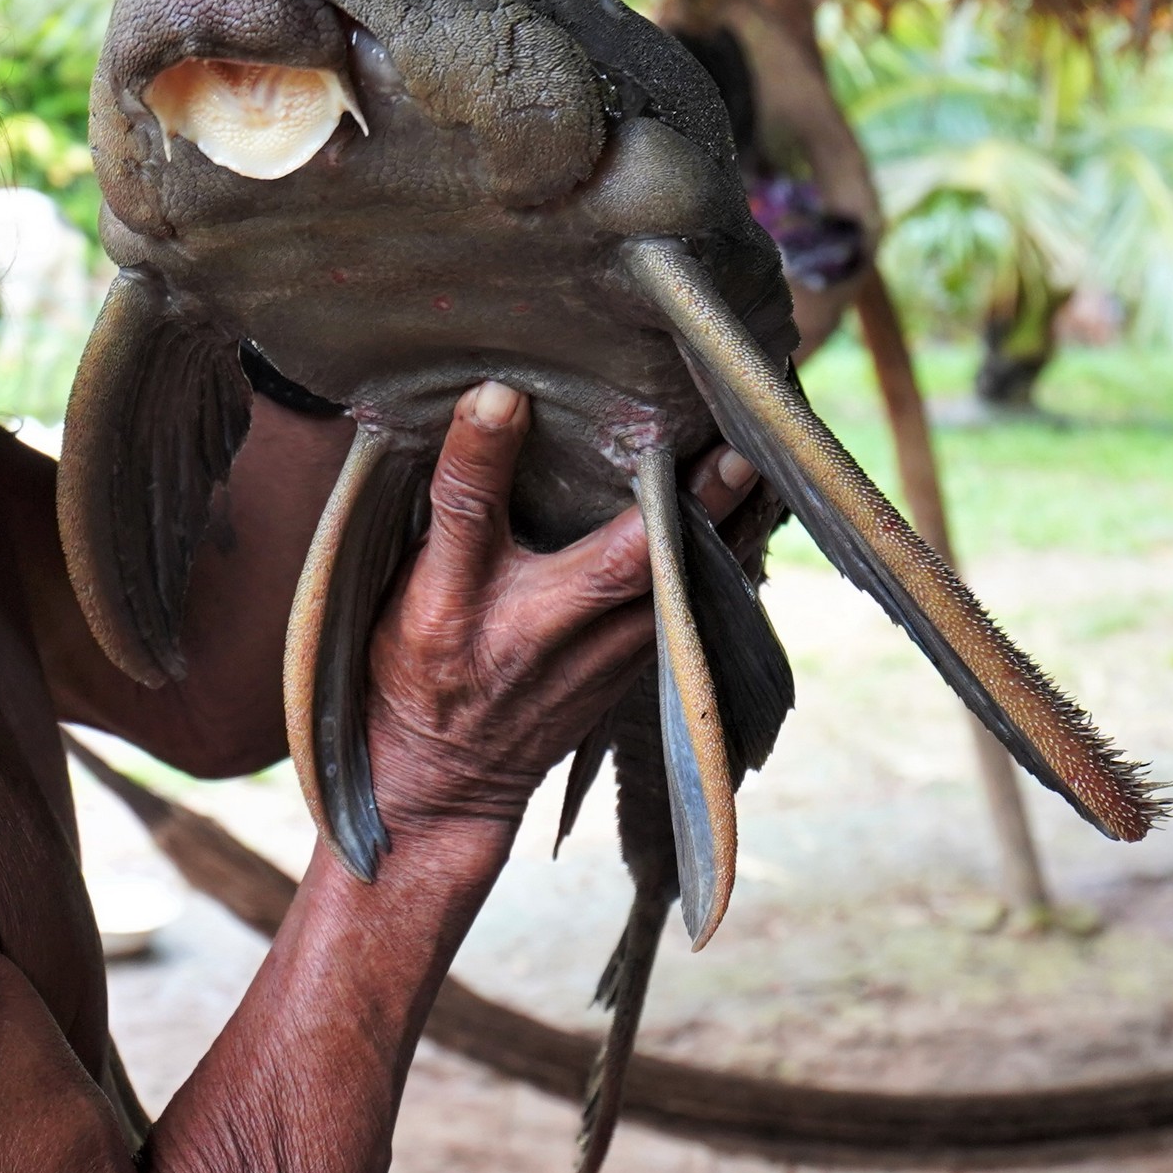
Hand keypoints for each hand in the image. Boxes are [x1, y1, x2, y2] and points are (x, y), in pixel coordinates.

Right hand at [362, 382, 759, 850]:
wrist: (443, 779)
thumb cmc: (414, 667)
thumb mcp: (402, 589)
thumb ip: (448, 505)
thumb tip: (486, 401)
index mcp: (452, 603)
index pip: (465, 513)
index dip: (482, 452)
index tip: (503, 394)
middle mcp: (531, 631)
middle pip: (621, 561)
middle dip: (682, 502)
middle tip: (734, 444)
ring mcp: (598, 657)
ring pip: (679, 586)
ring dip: (728, 525)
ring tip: (770, 452)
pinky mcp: (635, 666)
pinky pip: (692, 605)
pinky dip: (727, 554)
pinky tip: (757, 506)